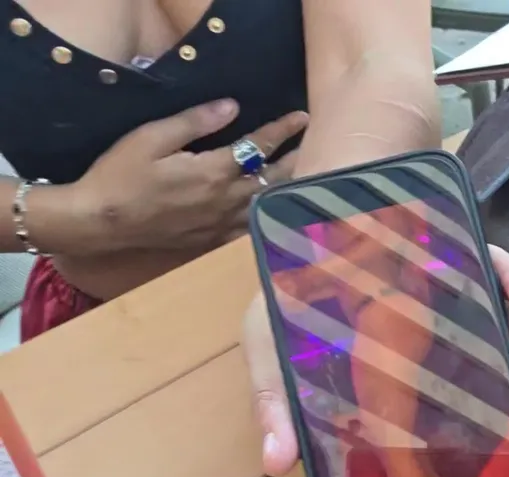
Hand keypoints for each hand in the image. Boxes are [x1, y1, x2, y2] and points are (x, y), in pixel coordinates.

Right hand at [65, 99, 307, 254]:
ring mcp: (221, 225)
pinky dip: (267, 216)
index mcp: (213, 172)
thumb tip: (232, 106)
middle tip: (312, 145)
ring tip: (302, 175)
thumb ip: (194, 122)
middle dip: (295, 159)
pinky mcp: (212, 241)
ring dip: (285, 188)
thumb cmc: (119, 175)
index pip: (258, 146)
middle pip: (273, 178)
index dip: (282, 130)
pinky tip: (274, 211)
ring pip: (266, 205)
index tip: (302, 117)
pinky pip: (250, 229)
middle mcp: (225, 201)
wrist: (99, 222)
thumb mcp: (151, 138)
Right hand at [244, 245, 508, 475]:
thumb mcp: (275, 348)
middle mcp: (450, 335)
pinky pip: (503, 268)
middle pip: (508, 375)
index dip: (494, 436)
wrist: (304, 209)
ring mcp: (462, 293)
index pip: (467, 409)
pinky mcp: (466, 249)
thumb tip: (273, 464)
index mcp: (413, 367)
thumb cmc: (295, 289)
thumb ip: (276, 402)